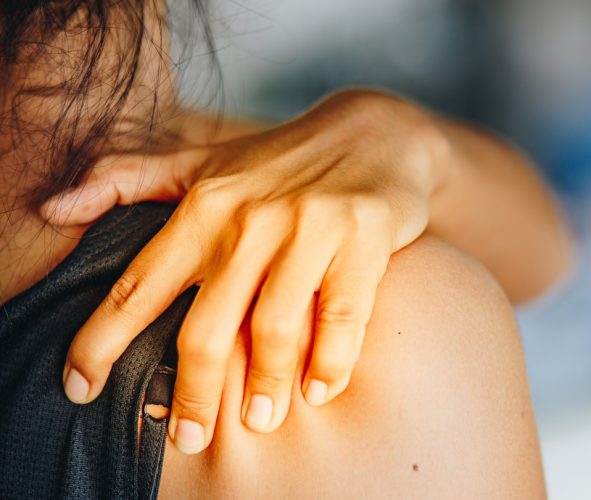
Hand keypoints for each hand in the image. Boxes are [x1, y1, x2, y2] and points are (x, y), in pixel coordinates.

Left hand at [44, 90, 447, 453]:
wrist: (376, 133)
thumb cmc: (282, 161)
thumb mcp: (203, 162)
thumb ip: (128, 180)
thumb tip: (51, 209)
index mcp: (204, 206)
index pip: (138, 286)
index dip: (101, 343)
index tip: (80, 389)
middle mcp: (251, 220)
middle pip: (207, 327)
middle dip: (193, 393)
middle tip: (188, 437)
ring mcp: (309, 230)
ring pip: (274, 328)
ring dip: (264, 386)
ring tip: (259, 420)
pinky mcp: (362, 241)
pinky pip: (342, 318)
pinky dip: (330, 362)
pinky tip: (320, 391)